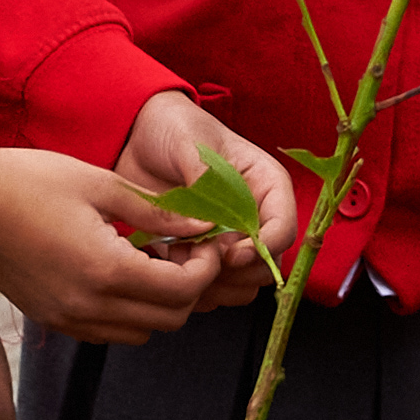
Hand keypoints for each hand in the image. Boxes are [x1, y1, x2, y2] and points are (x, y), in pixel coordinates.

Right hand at [0, 145, 227, 342]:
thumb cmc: (33, 181)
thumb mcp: (104, 185)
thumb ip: (159, 212)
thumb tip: (206, 225)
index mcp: (105, 270)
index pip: (182, 292)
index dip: (207, 269)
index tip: (207, 241)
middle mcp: (87, 306)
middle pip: (169, 320)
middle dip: (190, 287)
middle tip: (186, 249)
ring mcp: (66, 318)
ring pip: (140, 333)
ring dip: (159, 302)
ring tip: (154, 260)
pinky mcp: (51, 319)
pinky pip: (107, 332)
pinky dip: (128, 311)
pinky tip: (123, 271)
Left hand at [114, 90, 300, 303]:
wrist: (137, 138)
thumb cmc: (174, 129)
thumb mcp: (190, 142)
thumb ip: (203, 177)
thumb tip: (209, 223)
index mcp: (265, 186)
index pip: (283, 228)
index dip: (262, 248)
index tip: (229, 254)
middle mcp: (253, 218)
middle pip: (265, 266)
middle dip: (235, 273)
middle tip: (200, 262)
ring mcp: (227, 240)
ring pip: (240, 286)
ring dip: (212, 286)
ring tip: (179, 264)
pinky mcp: (200, 256)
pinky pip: (208, 290)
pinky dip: (189, 289)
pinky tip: (165, 267)